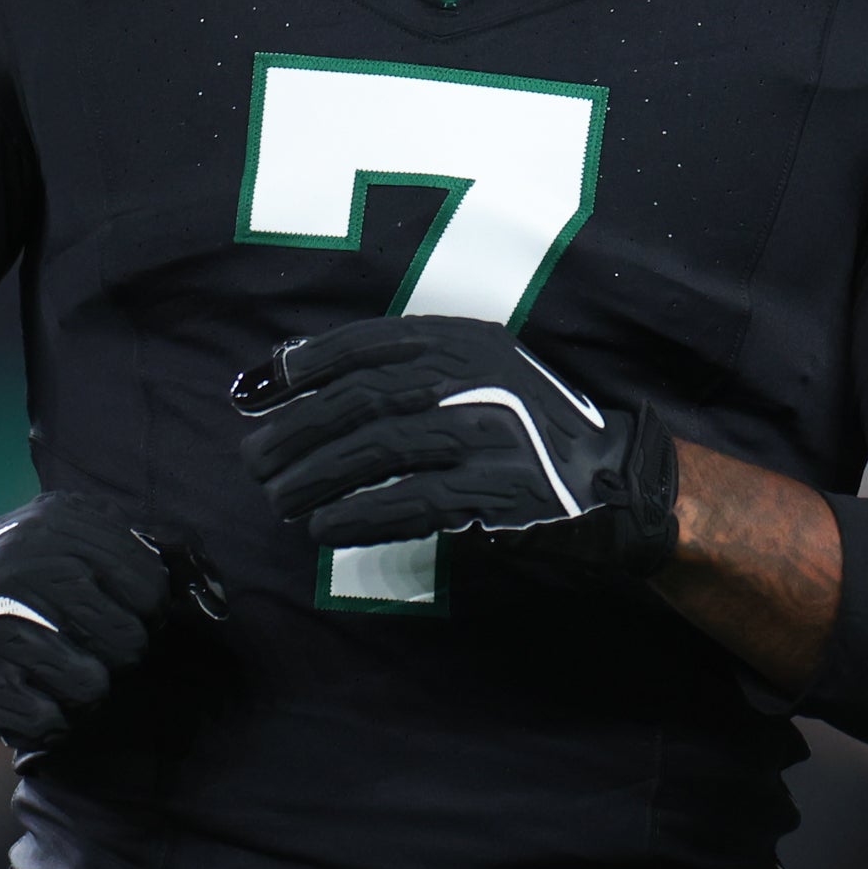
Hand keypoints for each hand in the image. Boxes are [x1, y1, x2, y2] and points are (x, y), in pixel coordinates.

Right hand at [0, 492, 171, 751]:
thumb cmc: (24, 564)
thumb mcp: (77, 529)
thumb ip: (148, 547)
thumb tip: (215, 593)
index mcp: (61, 527)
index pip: (150, 588)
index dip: (150, 610)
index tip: (128, 611)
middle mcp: (27, 570)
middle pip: (128, 643)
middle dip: (121, 652)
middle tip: (95, 644)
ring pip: (92, 688)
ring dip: (87, 689)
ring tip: (65, 669)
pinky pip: (48, 723)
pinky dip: (50, 718)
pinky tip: (37, 693)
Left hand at [230, 315, 676, 572]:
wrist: (613, 480)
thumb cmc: (525, 428)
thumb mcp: (476, 374)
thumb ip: (408, 368)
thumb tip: (295, 372)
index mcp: (467, 341)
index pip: (370, 343)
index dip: (305, 365)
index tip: (257, 392)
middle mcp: (478, 377)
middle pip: (364, 400)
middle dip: (298, 430)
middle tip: (254, 461)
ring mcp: (491, 433)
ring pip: (379, 451)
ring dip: (317, 476)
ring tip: (278, 498)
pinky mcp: (498, 492)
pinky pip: (411, 502)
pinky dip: (359, 515)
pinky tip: (325, 527)